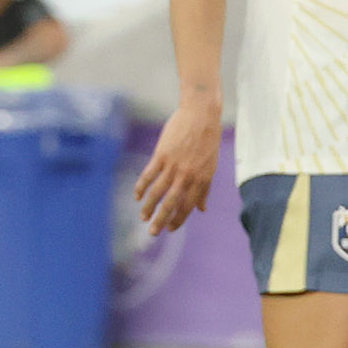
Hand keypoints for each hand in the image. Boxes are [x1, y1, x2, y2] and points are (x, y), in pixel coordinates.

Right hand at [133, 99, 219, 234]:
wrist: (201, 114)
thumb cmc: (208, 140)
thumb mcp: (211, 166)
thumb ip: (205, 189)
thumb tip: (202, 209)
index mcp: (202, 179)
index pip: (188, 206)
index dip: (178, 220)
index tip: (170, 229)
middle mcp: (187, 175)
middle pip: (171, 203)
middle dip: (161, 220)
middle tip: (153, 233)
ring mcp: (173, 166)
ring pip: (157, 192)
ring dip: (148, 207)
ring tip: (142, 216)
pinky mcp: (161, 155)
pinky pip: (148, 175)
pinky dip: (141, 187)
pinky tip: (137, 196)